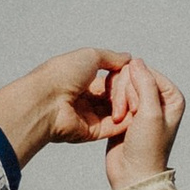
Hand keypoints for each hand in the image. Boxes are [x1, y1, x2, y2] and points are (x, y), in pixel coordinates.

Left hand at [0, 50, 128, 165]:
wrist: (45, 101)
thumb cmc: (62, 74)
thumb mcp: (90, 56)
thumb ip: (111, 58)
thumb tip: (129, 58)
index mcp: (80, 80)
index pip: (108, 80)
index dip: (122, 78)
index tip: (135, 74)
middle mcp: (83, 99)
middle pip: (114, 97)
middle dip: (127, 93)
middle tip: (140, 89)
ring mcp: (87, 117)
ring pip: (116, 112)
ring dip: (129, 106)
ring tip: (143, 100)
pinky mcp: (91, 133)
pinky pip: (113, 128)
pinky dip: (126, 121)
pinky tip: (138, 113)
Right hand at [104, 60, 184, 188]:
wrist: (132, 174)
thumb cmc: (147, 148)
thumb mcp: (150, 113)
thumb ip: (145, 84)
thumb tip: (135, 61)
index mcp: (171, 96)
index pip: (146, 72)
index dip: (135, 88)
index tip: (136, 111)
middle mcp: (158, 98)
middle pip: (132, 76)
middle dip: (124, 95)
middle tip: (125, 117)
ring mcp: (141, 105)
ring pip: (120, 85)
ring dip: (116, 101)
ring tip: (119, 120)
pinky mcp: (125, 111)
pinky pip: (113, 95)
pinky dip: (109, 104)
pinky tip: (112, 118)